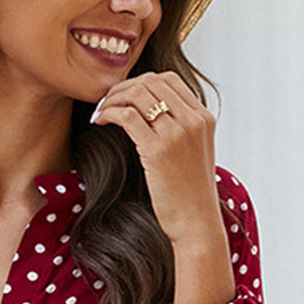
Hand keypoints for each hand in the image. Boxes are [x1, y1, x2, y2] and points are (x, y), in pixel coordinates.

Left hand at [88, 71, 223, 246]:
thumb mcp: (194, 153)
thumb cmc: (190, 195)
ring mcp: (177, 134)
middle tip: (106, 101)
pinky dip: (109, 113)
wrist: (197, 224)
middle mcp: (193, 120)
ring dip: (113, 99)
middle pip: (151, 82)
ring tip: (100, 111)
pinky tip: (100, 122)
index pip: (169, 79)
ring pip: (137, 94)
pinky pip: (127, 116)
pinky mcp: (158, 150)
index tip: (124, 96)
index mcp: (204, 118)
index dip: (141, 82)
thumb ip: (182, 129)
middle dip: (123, 87)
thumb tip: (154, 114)